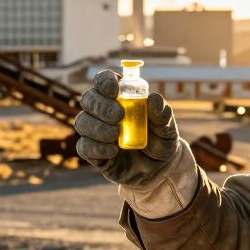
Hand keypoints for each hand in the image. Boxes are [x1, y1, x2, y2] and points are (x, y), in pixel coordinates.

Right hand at [74, 70, 178, 187]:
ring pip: (82, 121)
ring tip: (116, 135)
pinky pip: (84, 146)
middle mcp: (103, 111)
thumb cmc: (161, 142)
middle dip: (100, 105)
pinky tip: (112, 151)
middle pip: (88, 98)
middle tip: (118, 115)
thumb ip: (162, 114)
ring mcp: (95, 131)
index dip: (104, 81)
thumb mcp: (167, 128)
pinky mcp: (92, 152)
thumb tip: (153, 98)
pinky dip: (97, 148)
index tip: (115, 91)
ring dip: (97, 127)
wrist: (158, 170)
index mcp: (120, 96)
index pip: (104, 80)